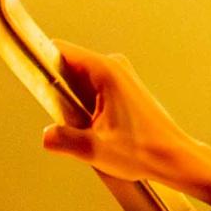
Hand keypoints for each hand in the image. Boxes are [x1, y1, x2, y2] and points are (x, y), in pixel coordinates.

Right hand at [38, 45, 210, 209]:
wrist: (175, 159)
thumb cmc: (146, 151)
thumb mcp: (95, 150)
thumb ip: (64, 140)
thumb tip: (46, 135)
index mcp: (106, 71)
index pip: (59, 51)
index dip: (42, 65)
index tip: (35, 82)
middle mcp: (114, 66)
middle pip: (68, 68)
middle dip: (60, 94)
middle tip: (71, 123)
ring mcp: (120, 76)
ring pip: (79, 82)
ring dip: (74, 105)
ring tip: (91, 130)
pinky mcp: (123, 89)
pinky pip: (92, 91)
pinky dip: (87, 109)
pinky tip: (98, 130)